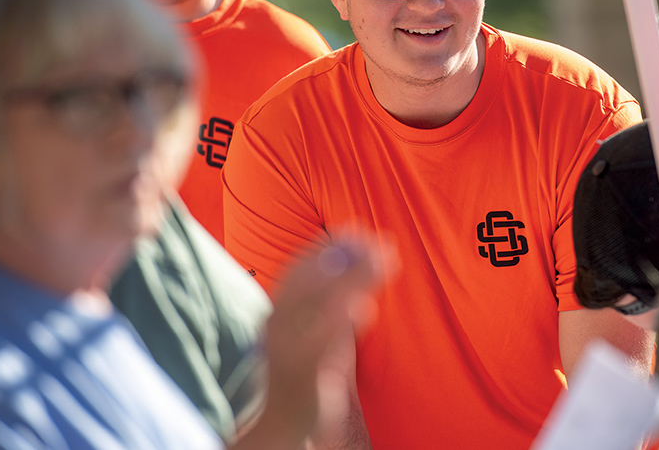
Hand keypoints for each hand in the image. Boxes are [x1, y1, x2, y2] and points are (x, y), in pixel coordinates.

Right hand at [235, 237, 383, 449]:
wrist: (280, 427)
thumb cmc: (303, 377)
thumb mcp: (316, 334)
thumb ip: (332, 305)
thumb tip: (358, 266)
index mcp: (276, 314)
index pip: (299, 269)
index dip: (328, 247)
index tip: (356, 231)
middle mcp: (276, 327)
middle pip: (310, 281)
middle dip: (346, 257)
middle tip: (381, 244)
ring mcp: (285, 351)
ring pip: (318, 306)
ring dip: (353, 280)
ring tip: (383, 263)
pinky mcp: (299, 376)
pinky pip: (318, 345)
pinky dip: (339, 323)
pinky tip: (362, 308)